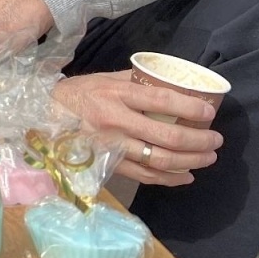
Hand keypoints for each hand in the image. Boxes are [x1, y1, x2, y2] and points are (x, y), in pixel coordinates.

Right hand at [52, 72, 221, 185]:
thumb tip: (170, 84)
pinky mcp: (107, 164)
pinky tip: (185, 176)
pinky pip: (144, 176)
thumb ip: (136, 81)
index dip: (189, 108)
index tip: (209, 113)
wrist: (43, 115)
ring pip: (159, 160)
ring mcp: (111, 146)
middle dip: (198, 141)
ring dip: (190, 162)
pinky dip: (169, 179)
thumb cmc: (78, 92)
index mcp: (115, 94)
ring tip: (207, 158)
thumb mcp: (105, 78)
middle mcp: (114, 121)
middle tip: (215, 140)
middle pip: (166, 137)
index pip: (160, 102)